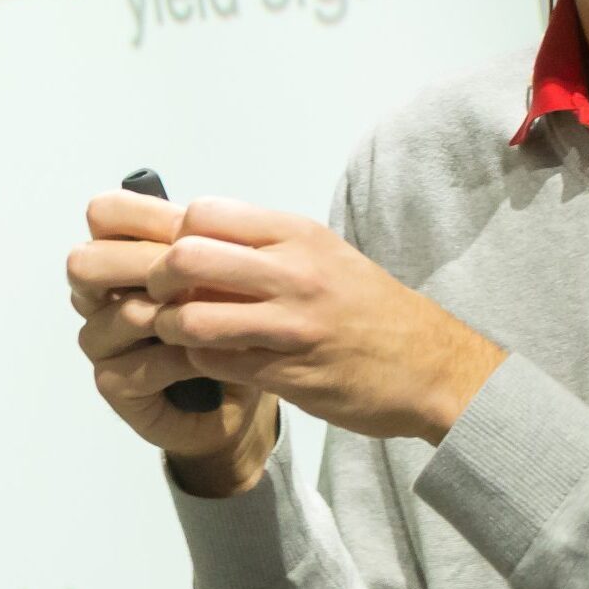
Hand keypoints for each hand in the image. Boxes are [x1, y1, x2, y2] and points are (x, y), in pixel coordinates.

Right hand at [68, 188, 276, 483]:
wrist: (240, 391)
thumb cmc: (228, 322)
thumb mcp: (220, 273)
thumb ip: (200, 243)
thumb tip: (195, 216)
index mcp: (118, 253)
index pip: (104, 215)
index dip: (142, 219)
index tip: (188, 232)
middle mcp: (97, 295)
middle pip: (87, 264)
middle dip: (144, 265)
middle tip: (194, 277)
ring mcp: (100, 341)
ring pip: (122, 314)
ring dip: (174, 317)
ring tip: (219, 319)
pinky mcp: (112, 383)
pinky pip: (142, 363)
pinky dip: (183, 359)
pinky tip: (211, 356)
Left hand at [146, 197, 506, 445]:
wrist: (431, 364)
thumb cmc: (366, 306)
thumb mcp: (320, 253)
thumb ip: (261, 244)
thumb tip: (190, 237)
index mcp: (296, 234)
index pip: (203, 213)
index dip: (175, 235)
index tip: (178, 256)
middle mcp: (293, 273)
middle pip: (186, 258)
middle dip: (157, 279)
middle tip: (161, 295)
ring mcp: (291, 326)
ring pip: (192, 319)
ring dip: (172, 328)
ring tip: (179, 333)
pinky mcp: (289, 375)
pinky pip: (216, 364)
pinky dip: (199, 362)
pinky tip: (211, 360)